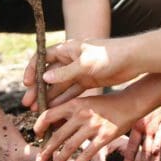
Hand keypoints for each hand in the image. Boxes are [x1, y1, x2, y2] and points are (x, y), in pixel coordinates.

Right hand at [22, 39, 136, 110]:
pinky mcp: (88, 81)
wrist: (134, 59)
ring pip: (59, 85)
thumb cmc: (109, 55)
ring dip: (49, 97)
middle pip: (49, 75)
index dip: (32, 70)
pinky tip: (54, 110)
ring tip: (37, 110)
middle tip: (28, 104)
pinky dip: (63, 100)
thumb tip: (44, 78)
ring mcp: (79, 71)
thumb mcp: (84, 64)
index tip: (27, 84)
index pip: (42, 58)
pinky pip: (72, 91)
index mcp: (67, 49)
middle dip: (38, 89)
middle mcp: (70, 60)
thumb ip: (65, 73)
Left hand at [33, 94, 135, 160]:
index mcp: (74, 104)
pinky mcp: (104, 137)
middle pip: (57, 135)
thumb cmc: (105, 103)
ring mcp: (93, 126)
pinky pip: (87, 154)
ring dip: (60, 160)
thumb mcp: (85, 101)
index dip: (39, 127)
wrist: (129, 102)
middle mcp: (81, 115)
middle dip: (47, 150)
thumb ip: (69, 110)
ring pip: (70, 147)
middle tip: (40, 160)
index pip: (48, 115)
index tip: (37, 135)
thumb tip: (52, 124)